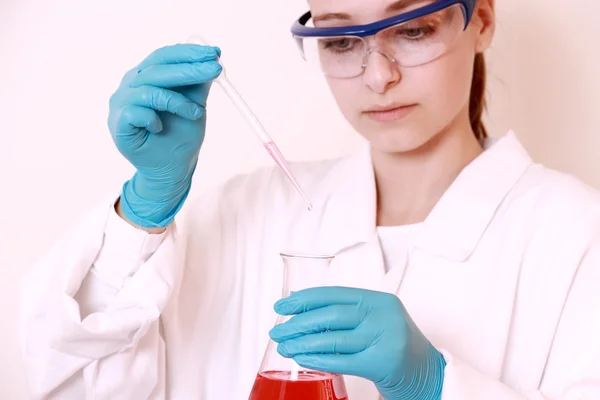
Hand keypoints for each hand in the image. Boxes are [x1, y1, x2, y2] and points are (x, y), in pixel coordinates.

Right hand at [108, 44, 221, 227]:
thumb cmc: (179, 138)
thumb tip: (211, 59)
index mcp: (146, 77)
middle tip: (215, 70)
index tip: (215, 54)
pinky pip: (136, 112)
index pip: (164, 57)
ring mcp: (121, 104)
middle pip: (157, 68)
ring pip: (148, 88)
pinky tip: (161, 128)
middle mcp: (130, 86)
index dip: (189, 53)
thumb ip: (197, 85)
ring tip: (196, 113)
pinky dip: (154, 118)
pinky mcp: (118, 123)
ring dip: (177, 100)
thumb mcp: (195, 107)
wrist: (170, 171)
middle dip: (189, 68)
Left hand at [269, 287, 445, 399]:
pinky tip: (302, 359)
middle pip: (331, 315)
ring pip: (333, 338)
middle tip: (277, 331)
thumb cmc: (393, 344)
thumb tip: (298, 301)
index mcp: (379, 299)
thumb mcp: (374, 319)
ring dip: (302, 343)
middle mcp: (383, 315)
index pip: (334, 293)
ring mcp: (385, 338)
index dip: (305, 299)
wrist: (428, 373)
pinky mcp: (383, 363)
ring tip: (284, 347)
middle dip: (298, 323)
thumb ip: (344, 310)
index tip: (282, 306)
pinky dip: (317, 359)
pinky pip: (342, 361)